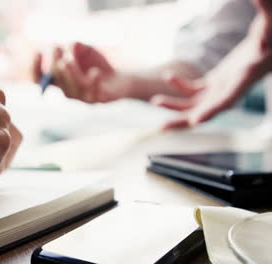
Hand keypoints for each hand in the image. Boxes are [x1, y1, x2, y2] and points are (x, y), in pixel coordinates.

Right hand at [32, 42, 135, 102]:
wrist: (122, 81)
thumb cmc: (99, 66)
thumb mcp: (87, 51)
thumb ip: (78, 47)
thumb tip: (72, 45)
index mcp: (61, 82)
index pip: (41, 80)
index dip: (35, 69)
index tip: (38, 52)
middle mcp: (68, 92)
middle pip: (56, 81)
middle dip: (54, 63)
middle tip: (56, 47)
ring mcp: (82, 98)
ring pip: (71, 89)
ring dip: (69, 73)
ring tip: (69, 58)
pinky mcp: (97, 100)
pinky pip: (92, 92)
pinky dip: (93, 81)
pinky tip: (96, 72)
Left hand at [152, 0, 271, 129]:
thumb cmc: (271, 36)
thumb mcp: (268, 28)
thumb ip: (265, 18)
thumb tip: (261, 6)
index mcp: (244, 79)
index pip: (228, 100)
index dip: (212, 111)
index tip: (197, 120)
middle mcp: (232, 88)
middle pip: (206, 111)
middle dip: (184, 120)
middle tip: (162, 128)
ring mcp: (223, 87)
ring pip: (197, 103)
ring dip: (176, 104)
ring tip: (154, 101)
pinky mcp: (217, 81)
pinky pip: (196, 90)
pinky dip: (181, 86)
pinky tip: (168, 75)